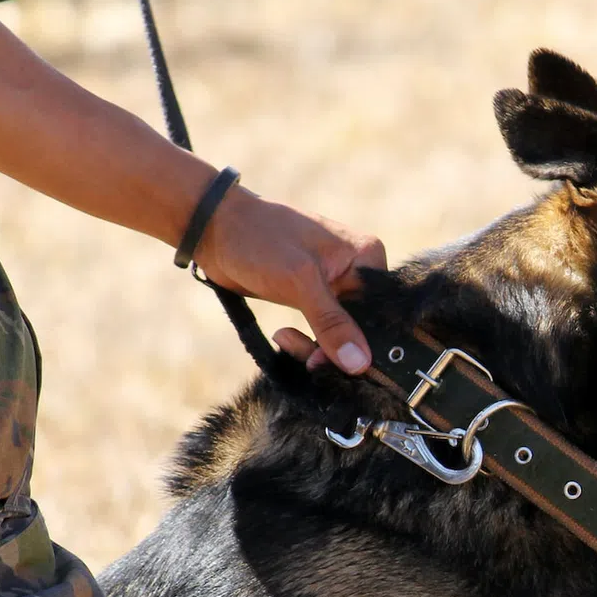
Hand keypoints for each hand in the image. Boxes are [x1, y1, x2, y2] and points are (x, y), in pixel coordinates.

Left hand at [195, 187, 385, 372]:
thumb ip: (331, 322)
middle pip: (363, 330)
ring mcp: (337, 289)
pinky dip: (306, 343)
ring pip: (342, 338)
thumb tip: (360, 363)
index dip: (364, 344)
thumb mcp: (299, 280)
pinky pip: (323, 335)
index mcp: (367, 258)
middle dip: (335, 350)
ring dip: (316, 349)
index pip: (381, 314)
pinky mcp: (316, 302)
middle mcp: (358, 274)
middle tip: (309, 361)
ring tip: (285, 340)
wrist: (215, 230)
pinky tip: (283, 336)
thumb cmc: (259, 239)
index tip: (341, 366)